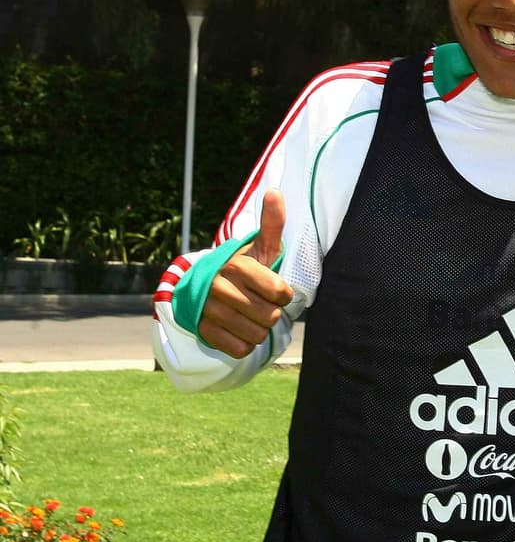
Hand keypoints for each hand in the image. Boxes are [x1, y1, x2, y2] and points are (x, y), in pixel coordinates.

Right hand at [197, 189, 293, 358]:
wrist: (204, 288)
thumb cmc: (243, 269)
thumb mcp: (259, 247)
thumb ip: (272, 224)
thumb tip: (275, 192)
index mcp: (236, 265)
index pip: (281, 293)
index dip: (283, 295)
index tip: (274, 289)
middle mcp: (218, 287)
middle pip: (268, 317)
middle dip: (271, 313)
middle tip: (261, 304)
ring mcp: (208, 311)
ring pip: (255, 335)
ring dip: (259, 330)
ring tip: (250, 316)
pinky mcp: (203, 332)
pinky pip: (239, 349)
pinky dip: (244, 344)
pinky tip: (239, 330)